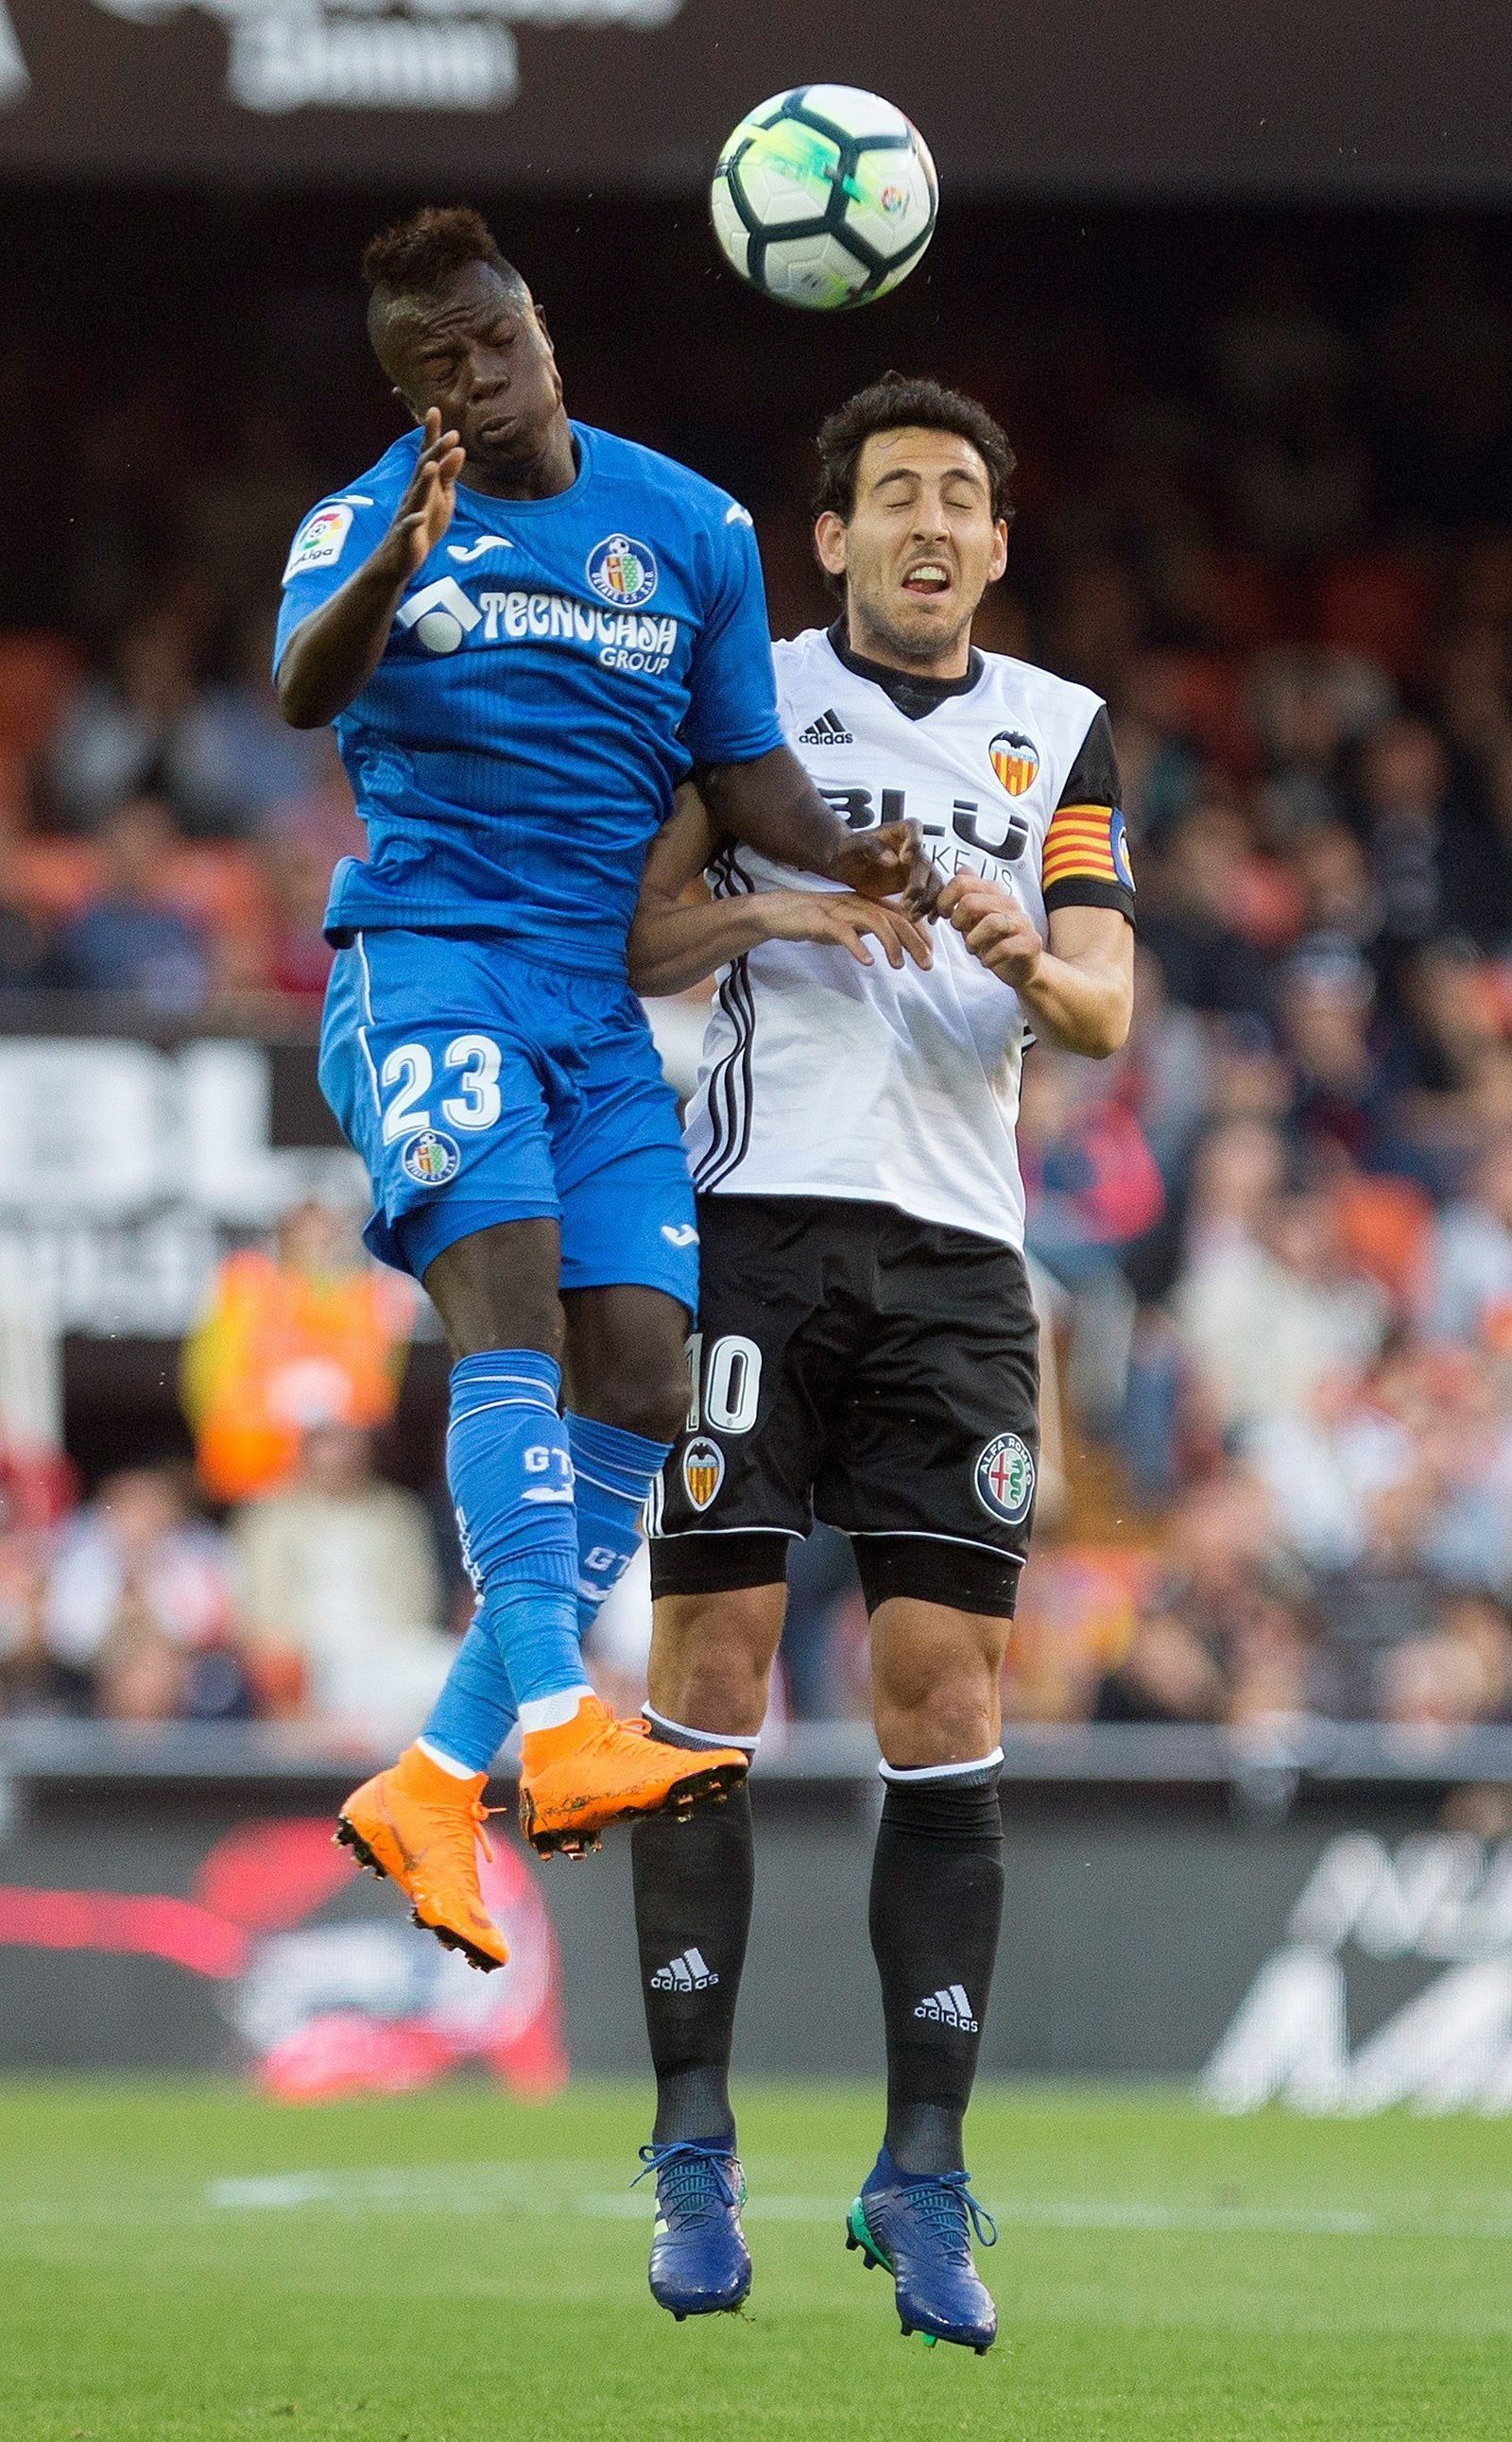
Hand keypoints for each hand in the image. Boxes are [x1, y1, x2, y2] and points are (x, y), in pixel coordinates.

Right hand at [379, 408, 465, 578]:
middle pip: (424, 469)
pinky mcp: (406, 536)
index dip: (431, 434)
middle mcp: (413, 494)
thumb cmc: (424, 524)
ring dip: (425, 480)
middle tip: (453, 434)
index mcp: (423, 485)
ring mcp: (408, 514)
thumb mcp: (442, 498)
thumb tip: (460, 449)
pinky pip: (409, 527)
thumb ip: (449, 475)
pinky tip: (420, 515)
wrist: (400, 558)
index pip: (428, 455)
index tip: (434, 410)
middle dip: (436, 451)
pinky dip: (414, 521)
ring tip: (433, 464)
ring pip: (416, 495)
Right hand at [758, 889, 931, 970]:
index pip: (901, 914)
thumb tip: (892, 942)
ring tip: (899, 966)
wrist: (778, 912)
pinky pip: (843, 932)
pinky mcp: (821, 921)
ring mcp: (840, 910)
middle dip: (915, 941)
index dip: (920, 932)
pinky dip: (857, 946)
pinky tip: (867, 962)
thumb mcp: (849, 924)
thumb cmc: (815, 920)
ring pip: (875, 921)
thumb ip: (869, 929)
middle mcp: (858, 902)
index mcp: (866, 903)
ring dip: (891, 944)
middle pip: (895, 918)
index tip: (931, 953)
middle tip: (927, 965)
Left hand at [828, 821, 943, 916]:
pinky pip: (932, 895)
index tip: (905, 859)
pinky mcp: (917, 884)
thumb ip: (870, 848)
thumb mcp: (852, 847)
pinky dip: (932, 907)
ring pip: (934, 881)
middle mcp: (912, 847)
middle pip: (926, 862)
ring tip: (911, 915)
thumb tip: (893, 861)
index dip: (914, 841)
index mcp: (897, 831)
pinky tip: (927, 919)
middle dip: (919, 884)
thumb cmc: (848, 852)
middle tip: (906, 902)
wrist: (847, 867)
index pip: (914, 827)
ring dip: (927, 900)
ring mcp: (917, 867)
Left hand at [937, 872, 1042, 985]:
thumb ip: (961, 900)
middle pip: (971, 902)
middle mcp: (1008, 902)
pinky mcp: (1030, 942)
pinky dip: (989, 958)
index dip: (945, 899)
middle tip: (961, 933)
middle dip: (958, 921)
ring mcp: (1021, 921)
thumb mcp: (971, 919)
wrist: (1021, 966)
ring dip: (973, 941)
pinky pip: (1004, 948)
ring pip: (991, 923)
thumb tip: (948, 883)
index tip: (944, 914)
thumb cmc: (993, 941)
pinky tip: (987, 961)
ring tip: (974, 949)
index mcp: (992, 891)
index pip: (962, 880)